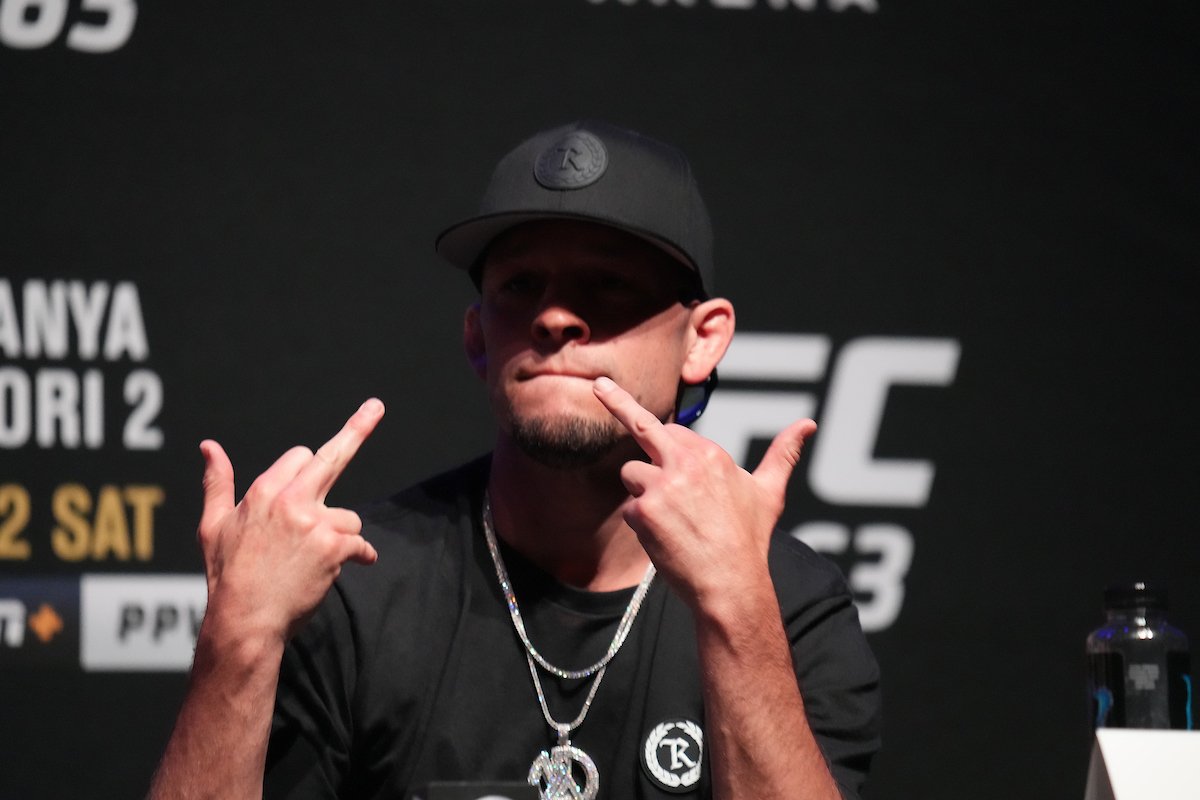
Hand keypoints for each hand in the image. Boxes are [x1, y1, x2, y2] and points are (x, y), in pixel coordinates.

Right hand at [196, 399, 383, 640]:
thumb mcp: (212, 525)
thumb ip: (217, 483)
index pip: (300, 457)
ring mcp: (314, 523)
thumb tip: (209, 446)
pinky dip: (359, 555)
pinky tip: (351, 565)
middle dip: (357, 429)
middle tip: (377, 406)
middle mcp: (291, 500)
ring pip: (348, 516)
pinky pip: (360, 544)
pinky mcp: (333, 547)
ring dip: (340, 534)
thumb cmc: (227, 575)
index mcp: (264, 490)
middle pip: (331, 457)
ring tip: (315, 560)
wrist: (245, 620)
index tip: (312, 469)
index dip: (305, 470)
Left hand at [593, 377, 813, 606]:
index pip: (673, 431)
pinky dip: (642, 524)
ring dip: (643, 493)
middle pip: (642, 428)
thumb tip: (807, 425)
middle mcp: (684, 462)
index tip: (635, 406)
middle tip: (599, 384)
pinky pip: (630, 508)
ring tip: (672, 520)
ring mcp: (661, 486)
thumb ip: (783, 453)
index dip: (664, 440)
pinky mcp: (644, 510)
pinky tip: (665, 538)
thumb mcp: (769, 491)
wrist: (732, 584)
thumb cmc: (750, 539)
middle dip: (617, 402)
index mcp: (711, 453)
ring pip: (631, 474)